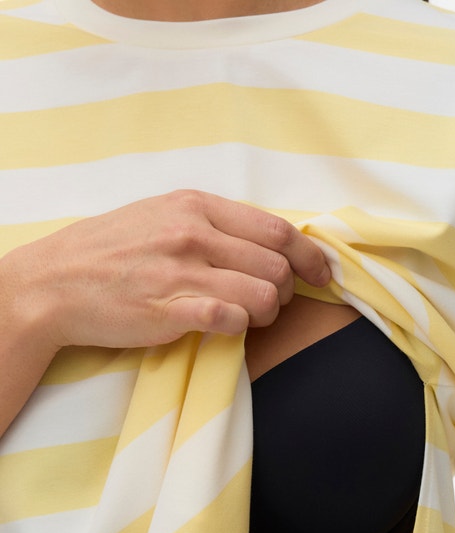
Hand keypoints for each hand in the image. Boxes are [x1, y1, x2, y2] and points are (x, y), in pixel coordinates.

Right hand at [5, 189, 330, 351]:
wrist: (55, 282)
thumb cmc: (112, 251)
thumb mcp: (162, 215)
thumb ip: (213, 225)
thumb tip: (268, 244)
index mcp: (196, 206)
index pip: (277, 229)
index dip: (309, 257)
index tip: (321, 275)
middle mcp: (193, 234)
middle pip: (277, 265)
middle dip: (286, 291)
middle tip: (271, 303)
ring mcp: (181, 271)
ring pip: (263, 294)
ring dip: (267, 313)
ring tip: (248, 317)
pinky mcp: (169, 309)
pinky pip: (231, 318)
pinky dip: (240, 326)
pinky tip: (225, 325)